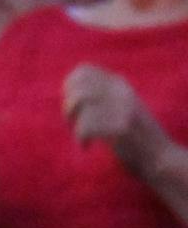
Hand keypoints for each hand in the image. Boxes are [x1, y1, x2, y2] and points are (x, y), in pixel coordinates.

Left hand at [64, 65, 171, 180]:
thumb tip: (68, 93)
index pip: (83, 70)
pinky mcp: (121, 126)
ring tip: (82, 136)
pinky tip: (87, 146)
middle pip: (78, 88)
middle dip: (69, 108)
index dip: (69, 87)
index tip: (74, 105)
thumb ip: (101, 96)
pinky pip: (86, 125)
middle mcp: (121, 91)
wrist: (159, 157)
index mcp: (119, 84)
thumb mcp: (119, 106)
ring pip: (80, 104)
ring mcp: (123, 107)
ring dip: (74, 123)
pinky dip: (81, 139)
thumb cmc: (133, 136)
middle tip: (74, 124)